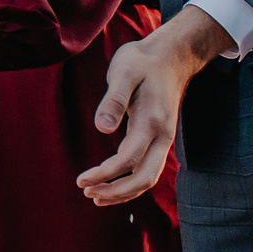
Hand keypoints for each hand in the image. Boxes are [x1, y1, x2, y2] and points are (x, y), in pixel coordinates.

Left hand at [79, 8, 224, 205]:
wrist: (171, 55)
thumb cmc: (142, 61)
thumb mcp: (123, 72)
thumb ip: (113, 100)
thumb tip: (102, 128)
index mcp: (151, 121)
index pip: (128, 159)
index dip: (105, 174)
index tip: (81, 180)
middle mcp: (162, 135)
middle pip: (145, 178)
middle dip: (117, 192)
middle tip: (87, 194)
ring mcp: (163, 138)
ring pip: (149, 177)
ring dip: (124, 191)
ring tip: (95, 196)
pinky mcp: (159, 137)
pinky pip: (148, 168)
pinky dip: (131, 181)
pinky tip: (112, 184)